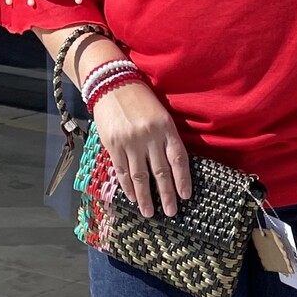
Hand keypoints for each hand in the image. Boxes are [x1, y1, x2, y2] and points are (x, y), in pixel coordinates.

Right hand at [90, 80, 193, 217]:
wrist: (111, 83)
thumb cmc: (139, 98)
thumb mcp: (160, 114)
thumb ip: (166, 138)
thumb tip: (172, 166)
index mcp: (166, 127)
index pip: (178, 158)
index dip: (183, 179)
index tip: (185, 196)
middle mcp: (150, 136)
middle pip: (160, 172)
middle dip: (166, 195)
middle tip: (170, 212)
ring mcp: (130, 141)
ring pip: (140, 176)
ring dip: (145, 197)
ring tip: (149, 212)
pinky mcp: (113, 144)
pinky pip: (121, 170)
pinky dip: (127, 186)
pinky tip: (131, 197)